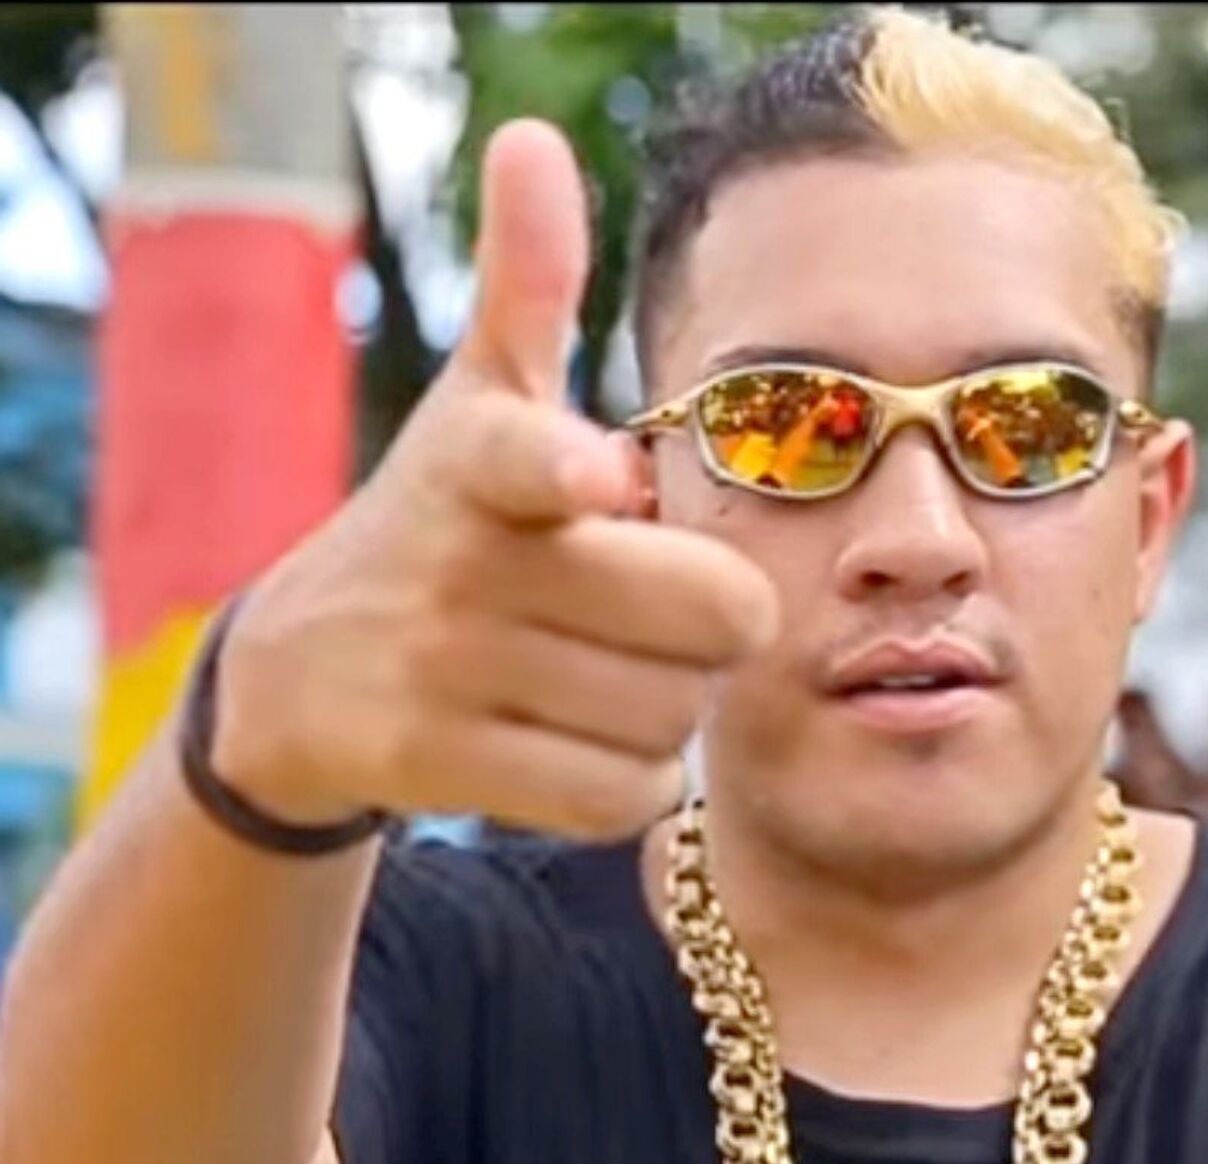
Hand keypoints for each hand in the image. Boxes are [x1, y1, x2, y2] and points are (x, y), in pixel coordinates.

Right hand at [211, 120, 778, 838]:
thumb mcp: (480, 400)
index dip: (569, 469)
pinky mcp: (440, 768)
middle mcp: (459, 563)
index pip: (523, 456)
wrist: (301, 679)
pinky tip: (597, 740)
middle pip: (706, 612)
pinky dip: (637, 779)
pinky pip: (622, 793)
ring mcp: (442, 672)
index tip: (601, 478)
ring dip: (675, 703)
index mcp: (481, 458)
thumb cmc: (445, 521)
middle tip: (672, 610)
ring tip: (618, 672)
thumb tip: (536, 138)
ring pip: (670, 712)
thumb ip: (530, 283)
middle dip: (718, 621)